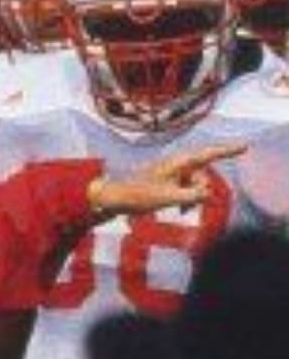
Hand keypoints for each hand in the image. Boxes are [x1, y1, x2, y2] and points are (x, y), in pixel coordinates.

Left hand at [89, 143, 245, 217]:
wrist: (114, 198)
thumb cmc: (139, 196)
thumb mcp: (168, 198)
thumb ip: (191, 196)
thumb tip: (208, 193)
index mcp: (179, 163)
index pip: (209, 154)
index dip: (228, 151)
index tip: (245, 147)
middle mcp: (177, 164)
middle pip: (202, 175)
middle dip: (201, 190)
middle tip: (185, 207)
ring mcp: (171, 173)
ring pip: (194, 184)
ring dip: (192, 197)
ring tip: (181, 210)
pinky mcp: (166, 182)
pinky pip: (185, 189)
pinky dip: (186, 198)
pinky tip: (180, 210)